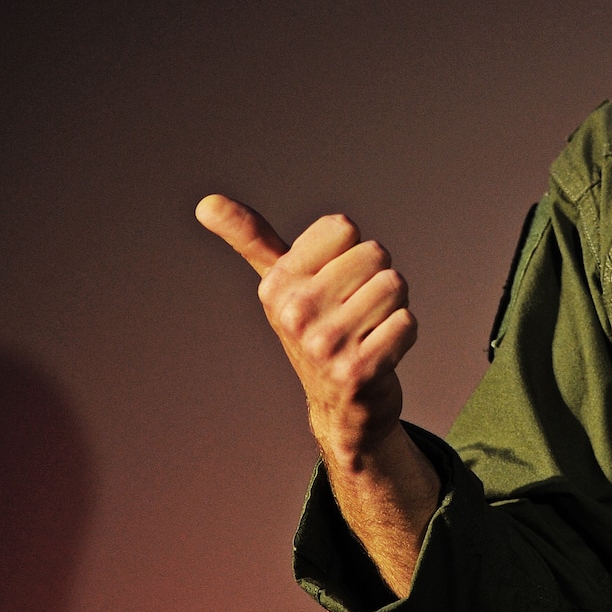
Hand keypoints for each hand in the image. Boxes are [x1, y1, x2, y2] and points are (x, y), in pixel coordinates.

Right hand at [197, 195, 418, 465]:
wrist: (341, 407)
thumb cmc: (316, 330)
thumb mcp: (279, 283)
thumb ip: (250, 238)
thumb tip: (205, 203)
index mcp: (276, 284)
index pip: (342, 226)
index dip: (349, 250)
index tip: (334, 281)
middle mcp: (293, 313)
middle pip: (375, 253)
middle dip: (376, 278)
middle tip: (355, 311)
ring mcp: (323, 345)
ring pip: (394, 285)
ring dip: (393, 306)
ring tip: (368, 330)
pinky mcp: (356, 371)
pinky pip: (406, 322)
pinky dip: (403, 334)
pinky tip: (379, 353)